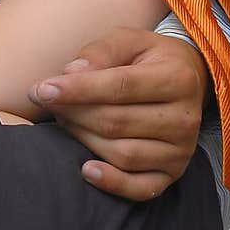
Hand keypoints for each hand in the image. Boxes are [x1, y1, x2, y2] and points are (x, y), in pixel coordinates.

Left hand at [28, 28, 207, 200]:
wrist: (188, 82)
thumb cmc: (148, 59)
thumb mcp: (129, 41)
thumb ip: (101, 51)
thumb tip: (70, 73)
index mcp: (177, 78)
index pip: (120, 86)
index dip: (77, 89)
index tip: (42, 90)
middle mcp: (185, 118)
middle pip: (116, 122)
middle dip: (73, 113)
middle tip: (47, 102)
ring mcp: (181, 150)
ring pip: (122, 154)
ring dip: (83, 139)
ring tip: (65, 121)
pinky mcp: (172, 174)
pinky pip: (140, 188)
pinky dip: (111, 183)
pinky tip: (86, 169)